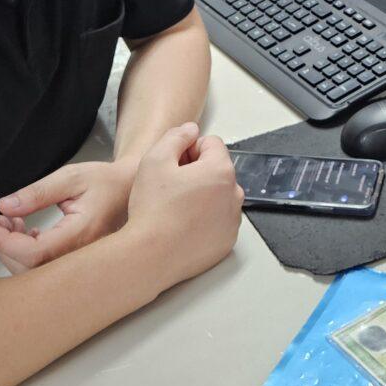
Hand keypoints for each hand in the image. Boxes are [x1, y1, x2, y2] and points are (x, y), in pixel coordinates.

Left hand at [0, 159, 136, 274]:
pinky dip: (26, 251)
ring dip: (14, 249)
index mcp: (81, 233)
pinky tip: (26, 230)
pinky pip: (44, 268)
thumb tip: (5, 206)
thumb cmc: (104, 182)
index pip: (33, 252)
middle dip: (4, 245)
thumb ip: (38, 192)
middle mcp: (80, 256)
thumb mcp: (71, 177)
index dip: (4, 241)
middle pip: (29, 269)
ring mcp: (78, 263)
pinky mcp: (74, 263)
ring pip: (34, 272)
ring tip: (11, 220)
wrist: (129, 190)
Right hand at [126, 122, 243, 289]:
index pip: (212, 144)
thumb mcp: (155, 159)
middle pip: (217, 170)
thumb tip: (191, 130)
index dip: (189, 149)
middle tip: (171, 187)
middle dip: (197, 172)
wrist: (151, 255)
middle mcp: (235, 195)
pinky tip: (183, 225)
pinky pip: (219, 221)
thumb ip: (176, 136)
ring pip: (219, 196)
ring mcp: (233, 221)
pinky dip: (205, 220)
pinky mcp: (226, 242)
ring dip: (203, 196)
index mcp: (221, 171)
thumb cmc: (153, 208)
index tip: (174, 165)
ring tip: (176, 208)